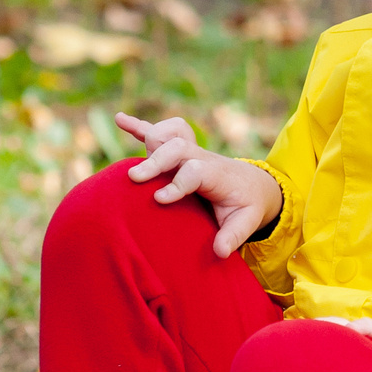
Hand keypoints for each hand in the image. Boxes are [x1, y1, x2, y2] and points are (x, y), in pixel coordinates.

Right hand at [115, 112, 282, 257]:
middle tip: (135, 179)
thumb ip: (234, 235)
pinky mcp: (180, 152)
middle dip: (156, 161)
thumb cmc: (246, 205)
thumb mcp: (247, 221)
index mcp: (217, 174)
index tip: (160, 199)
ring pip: (168, 134)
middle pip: (177, 148)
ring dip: (149, 140)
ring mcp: (190, 151)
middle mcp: (201, 158)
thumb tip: (220, 252)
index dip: (177, 183)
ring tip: (131, 162)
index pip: (195, 170)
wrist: (251, 184)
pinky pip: (158, 133)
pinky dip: (138, 127)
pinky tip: (119, 119)